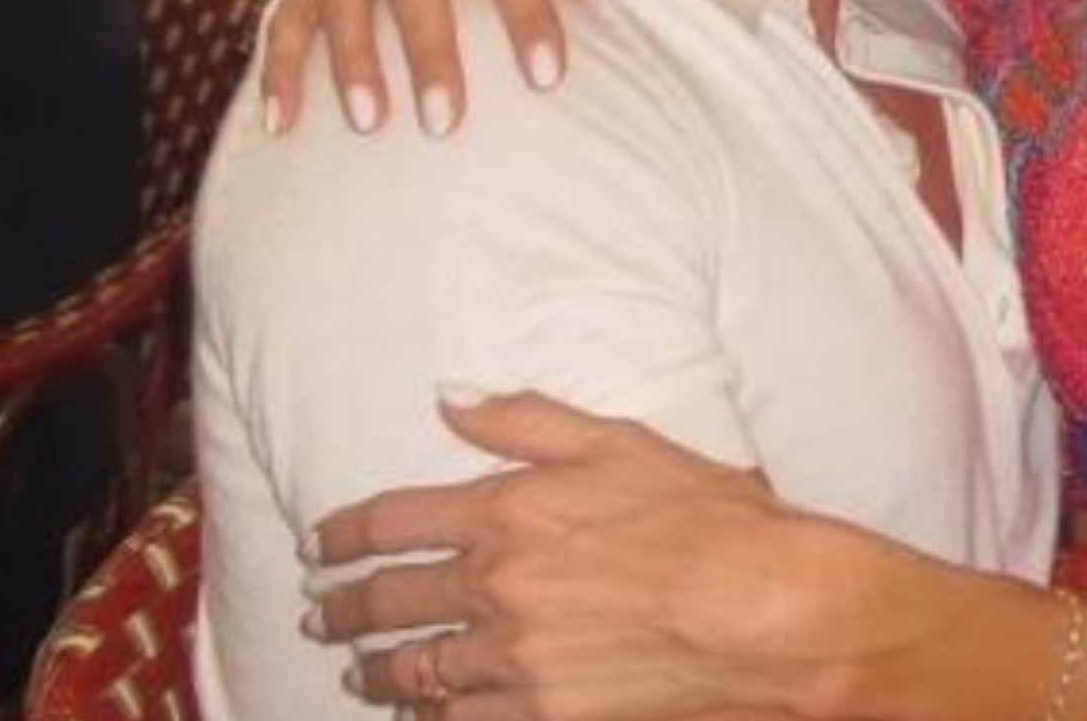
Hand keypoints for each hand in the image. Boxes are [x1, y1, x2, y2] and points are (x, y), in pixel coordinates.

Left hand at [310, 393, 829, 720]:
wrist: (767, 611)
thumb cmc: (710, 519)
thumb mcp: (622, 442)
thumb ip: (526, 420)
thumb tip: (449, 397)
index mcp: (509, 511)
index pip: (393, 521)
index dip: (344, 534)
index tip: (320, 546)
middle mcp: (497, 587)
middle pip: (389, 601)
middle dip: (344, 608)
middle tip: (320, 613)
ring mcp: (514, 661)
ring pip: (415, 672)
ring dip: (376, 672)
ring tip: (360, 674)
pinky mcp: (542, 716)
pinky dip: (433, 717)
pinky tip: (425, 714)